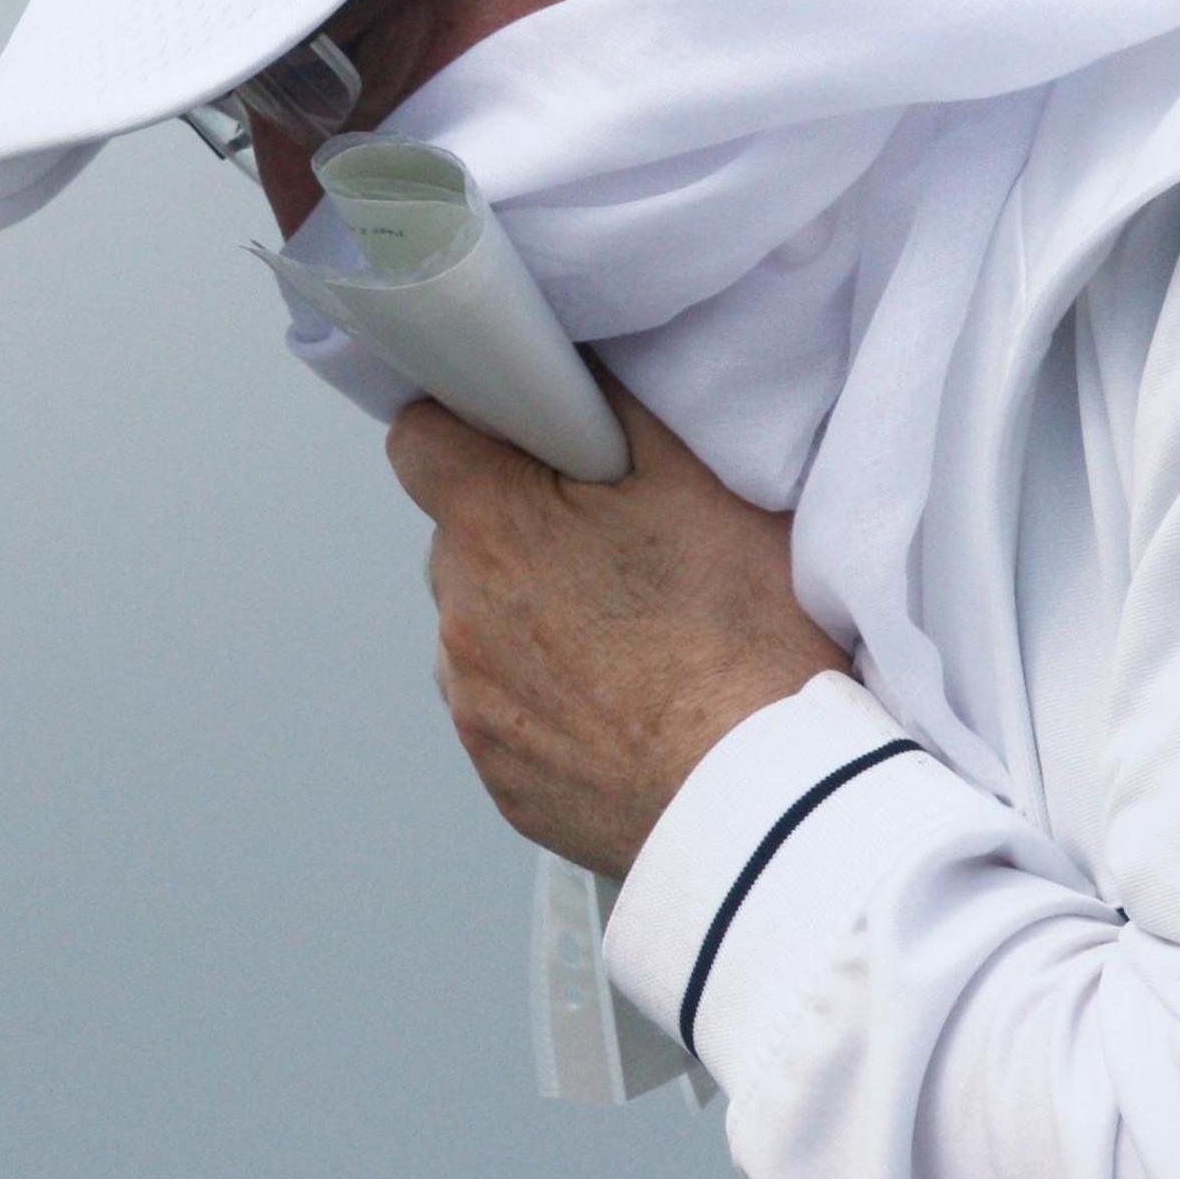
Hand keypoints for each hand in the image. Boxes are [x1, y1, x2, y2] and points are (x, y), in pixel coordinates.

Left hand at [387, 377, 851, 876]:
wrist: (760, 797)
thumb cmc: (739, 637)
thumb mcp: (698, 484)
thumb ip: (616, 414)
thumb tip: (574, 381)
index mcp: (491, 527)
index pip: (420, 442)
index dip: (468, 430)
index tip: (522, 441)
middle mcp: (460, 617)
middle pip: (463, 541)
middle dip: (521, 532)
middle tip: (616, 549)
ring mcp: (474, 708)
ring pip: (482, 631)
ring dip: (531, 622)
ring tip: (632, 642)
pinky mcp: (503, 779)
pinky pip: (508, 714)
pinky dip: (551, 702)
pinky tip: (627, 707)